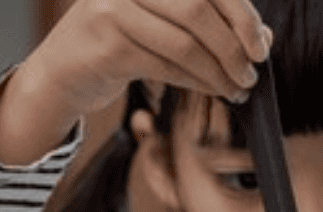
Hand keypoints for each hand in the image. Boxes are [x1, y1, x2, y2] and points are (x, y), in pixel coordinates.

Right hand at [0, 0, 271, 164]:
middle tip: (250, 73)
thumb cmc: (118, 44)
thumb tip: (262, 36)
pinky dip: (198, 81)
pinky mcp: (108, 45)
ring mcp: (113, 10)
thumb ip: (208, 22)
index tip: (260, 46)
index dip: (242, 14)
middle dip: (233, 46)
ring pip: (185, 42)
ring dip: (218, 71)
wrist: (60, 74)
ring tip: (236, 88)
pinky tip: (212, 91)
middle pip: (198, 9)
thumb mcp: (161, 23)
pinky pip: (167, 65)